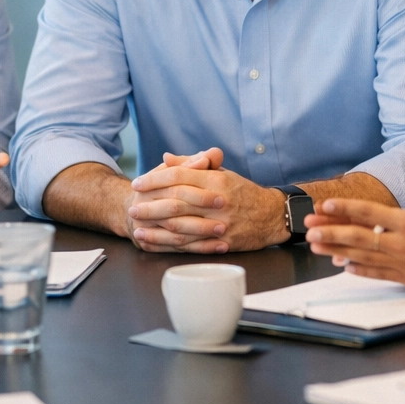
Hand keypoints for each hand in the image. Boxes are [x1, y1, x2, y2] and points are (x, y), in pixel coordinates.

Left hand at [126, 147, 285, 251]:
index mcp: (216, 180)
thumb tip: (166, 158)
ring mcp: (220, 224)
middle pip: (176, 202)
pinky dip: (170, 245)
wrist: (272, 216)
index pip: (179, 176)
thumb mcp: (222, 173)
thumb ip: (193, 164)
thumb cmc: (243, 192)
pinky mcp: (222, 242)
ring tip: (137, 228)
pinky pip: (192, 245)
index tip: (138, 183)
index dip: (155, 179)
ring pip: (182, 226)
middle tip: (133, 207)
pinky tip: (156, 244)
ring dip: (156, 229)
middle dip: (150, 205)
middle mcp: (217, 201)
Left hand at [304, 144, 404, 292]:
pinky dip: (358, 269)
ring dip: (337, 250)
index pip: (370, 213)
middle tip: (308, 229)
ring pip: (363, 257)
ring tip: (316, 246)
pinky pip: (377, 274)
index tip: (326, 204)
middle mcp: (401, 244)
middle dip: (331, 231)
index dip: (346, 208)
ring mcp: (403, 263)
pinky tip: (344, 265)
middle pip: (359, 237)